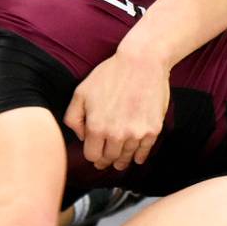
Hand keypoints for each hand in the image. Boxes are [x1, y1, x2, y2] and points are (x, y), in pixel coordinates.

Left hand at [64, 48, 169, 169]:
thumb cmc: (110, 74)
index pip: (92, 156)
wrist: (142, 62)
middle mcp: (117, 135)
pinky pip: (145, 151)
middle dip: (106, 160)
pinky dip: (139, 157)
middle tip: (105, 162)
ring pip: (127, 157)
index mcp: (97, 128)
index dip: (92, 156)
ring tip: (120, 163)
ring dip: (122, 161)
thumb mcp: (81, 92)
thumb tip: (81, 137)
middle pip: (110, 159)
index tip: (94, 154)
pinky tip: (136, 158)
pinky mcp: (152, 130)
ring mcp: (136, 133)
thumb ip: (74, 118)